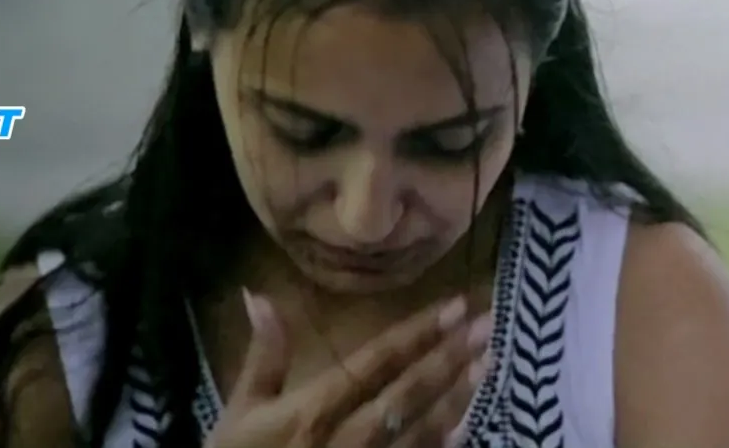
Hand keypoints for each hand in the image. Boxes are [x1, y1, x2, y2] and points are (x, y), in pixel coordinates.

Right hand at [203, 289, 492, 447]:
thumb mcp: (240, 410)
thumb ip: (263, 355)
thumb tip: (260, 295)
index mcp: (313, 409)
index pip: (377, 362)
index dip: (418, 333)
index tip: (456, 306)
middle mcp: (346, 437)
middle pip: (407, 392)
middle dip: (450, 356)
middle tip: (489, 325)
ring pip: (419, 429)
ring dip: (456, 396)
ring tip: (487, 363)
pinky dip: (442, 443)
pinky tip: (467, 423)